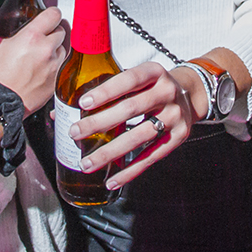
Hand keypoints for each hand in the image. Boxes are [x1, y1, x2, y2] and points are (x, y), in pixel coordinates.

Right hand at [0, 6, 67, 112]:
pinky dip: (55, 64)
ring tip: (41, 56)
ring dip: (56, 49)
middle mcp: (46, 49)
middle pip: (61, 30)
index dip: (52, 15)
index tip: (50, 17)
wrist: (1, 100)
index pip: (54, 14)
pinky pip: (62, 64)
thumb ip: (18, 30)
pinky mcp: (57, 78)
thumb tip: (13, 16)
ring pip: (64, 48)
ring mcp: (54, 64)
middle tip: (42, 39)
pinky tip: (43, 68)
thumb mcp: (4, 44)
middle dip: (53, 33)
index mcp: (31, 36)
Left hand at [71, 60, 194, 188]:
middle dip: (100, 122)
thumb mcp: (136, 79)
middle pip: (131, 109)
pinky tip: (112, 179)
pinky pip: (152, 157)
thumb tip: (60, 112)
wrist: (190, 94)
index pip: (129, 79)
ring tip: (87, 162)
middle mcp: (167, 92)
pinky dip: (131, 171)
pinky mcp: (179, 137)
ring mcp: (176, 115)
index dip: (106, 91)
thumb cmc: (150, 87)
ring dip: (111, 151)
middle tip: (75, 133)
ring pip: (140, 136)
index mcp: (154, 72)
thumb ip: (104, 90)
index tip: (83, 102)